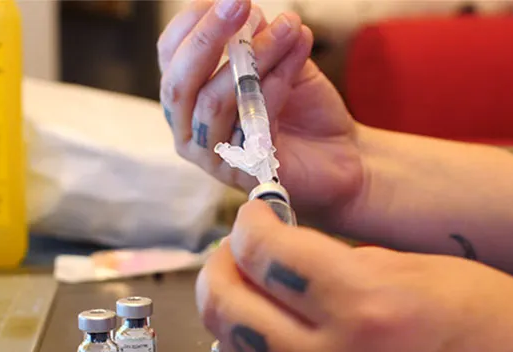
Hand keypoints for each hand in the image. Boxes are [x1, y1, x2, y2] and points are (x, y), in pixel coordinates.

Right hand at [157, 0, 363, 223]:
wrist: (342, 153)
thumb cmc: (303, 107)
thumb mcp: (278, 59)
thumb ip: (258, 38)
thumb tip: (246, 13)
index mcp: (188, 95)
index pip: (171, 55)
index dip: (193, 22)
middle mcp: (189, 128)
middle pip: (178, 84)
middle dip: (208, 38)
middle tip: (241, 4)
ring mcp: (212, 156)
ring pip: (216, 102)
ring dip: (254, 57)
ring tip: (288, 28)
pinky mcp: (242, 173)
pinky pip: (251, 124)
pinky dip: (275, 87)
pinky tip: (296, 62)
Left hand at [196, 201, 512, 351]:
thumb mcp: (440, 271)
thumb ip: (355, 264)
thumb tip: (296, 260)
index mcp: (368, 307)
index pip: (266, 254)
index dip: (251, 226)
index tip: (256, 218)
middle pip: (229, 311)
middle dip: (222, 270)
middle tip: (237, 256)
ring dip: (235, 326)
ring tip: (254, 304)